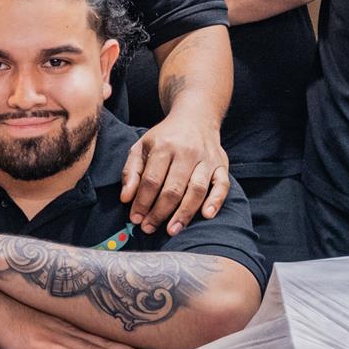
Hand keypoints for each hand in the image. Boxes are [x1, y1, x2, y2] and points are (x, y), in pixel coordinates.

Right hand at [0, 296, 157, 348]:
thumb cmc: (14, 311)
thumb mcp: (42, 316)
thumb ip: (58, 324)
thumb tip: (73, 331)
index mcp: (70, 324)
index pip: (104, 336)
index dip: (126, 344)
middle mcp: (69, 329)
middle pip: (105, 343)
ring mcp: (56, 336)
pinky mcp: (42, 345)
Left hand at [120, 112, 229, 235]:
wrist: (195, 117)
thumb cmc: (165, 137)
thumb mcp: (142, 147)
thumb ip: (131, 172)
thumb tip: (126, 198)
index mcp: (163, 146)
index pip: (151, 180)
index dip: (142, 202)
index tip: (136, 219)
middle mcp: (186, 152)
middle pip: (173, 188)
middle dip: (159, 213)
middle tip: (149, 228)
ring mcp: (206, 159)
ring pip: (196, 190)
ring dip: (184, 213)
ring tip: (172, 230)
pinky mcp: (221, 165)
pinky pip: (222, 185)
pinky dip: (215, 201)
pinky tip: (206, 215)